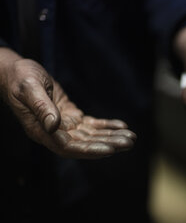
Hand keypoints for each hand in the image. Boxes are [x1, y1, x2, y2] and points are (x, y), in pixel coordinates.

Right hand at [0, 48, 135, 158]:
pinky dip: (106, 125)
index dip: (90, 150)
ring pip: (92, 135)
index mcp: (41, 131)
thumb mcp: (29, 88)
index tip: (110, 150)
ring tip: (131, 137)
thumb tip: (53, 126)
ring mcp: (64, 126)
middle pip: (85, 144)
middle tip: (129, 142)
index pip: (69, 147)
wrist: (18, 72)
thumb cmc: (20, 78)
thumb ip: (41, 107)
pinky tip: (121, 125)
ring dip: (111, 137)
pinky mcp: (71, 118)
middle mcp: (55, 133)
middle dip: (108, 144)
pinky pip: (92, 124)